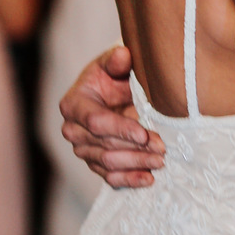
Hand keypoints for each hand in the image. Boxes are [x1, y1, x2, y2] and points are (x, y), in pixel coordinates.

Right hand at [60, 46, 164, 186]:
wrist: (113, 90)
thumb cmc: (112, 74)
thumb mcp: (114, 63)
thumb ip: (117, 59)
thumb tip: (123, 54)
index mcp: (73, 104)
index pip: (95, 122)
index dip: (120, 129)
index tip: (144, 133)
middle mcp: (73, 130)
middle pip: (104, 146)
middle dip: (135, 148)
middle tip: (162, 148)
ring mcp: (83, 150)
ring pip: (108, 163)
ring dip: (136, 163)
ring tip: (160, 161)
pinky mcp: (95, 164)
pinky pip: (110, 177)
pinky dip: (129, 179)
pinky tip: (148, 179)